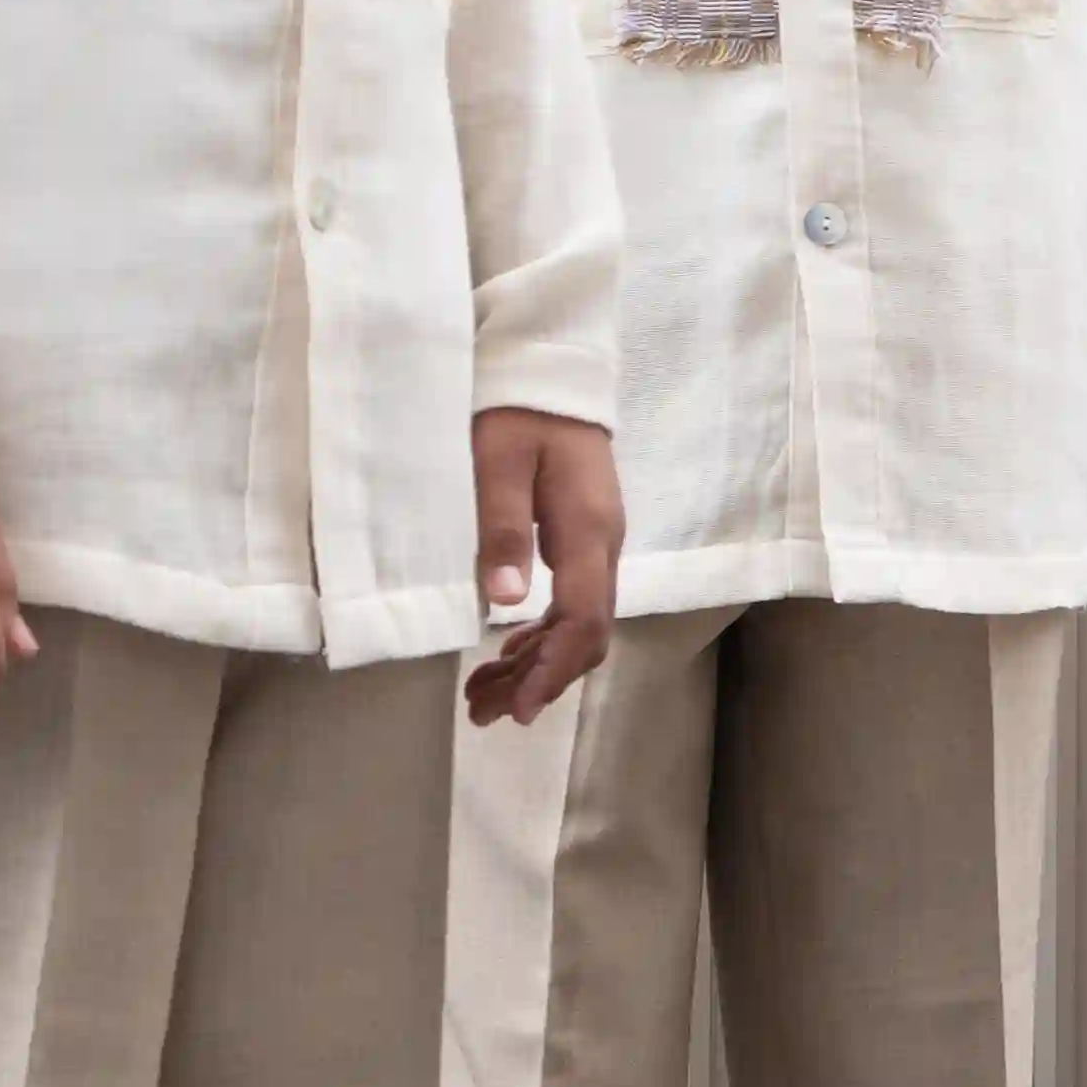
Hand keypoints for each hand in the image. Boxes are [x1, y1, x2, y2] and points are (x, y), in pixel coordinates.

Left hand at [466, 411, 622, 727]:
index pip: (583, 622)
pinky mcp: (582, 539)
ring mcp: (596, 544)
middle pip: (585, 634)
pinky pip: (570, 603)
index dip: (552, 671)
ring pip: (578, 624)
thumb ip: (502, 529)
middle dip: (539, 680)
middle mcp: (603, 547)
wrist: (552, 373)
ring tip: (484, 695)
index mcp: (587, 533)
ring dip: (535, 664)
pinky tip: (508, 653)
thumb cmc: (518, 413)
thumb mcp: (497, 464)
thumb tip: (502, 602)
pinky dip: (540, 637)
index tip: (516, 707)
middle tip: (485, 713)